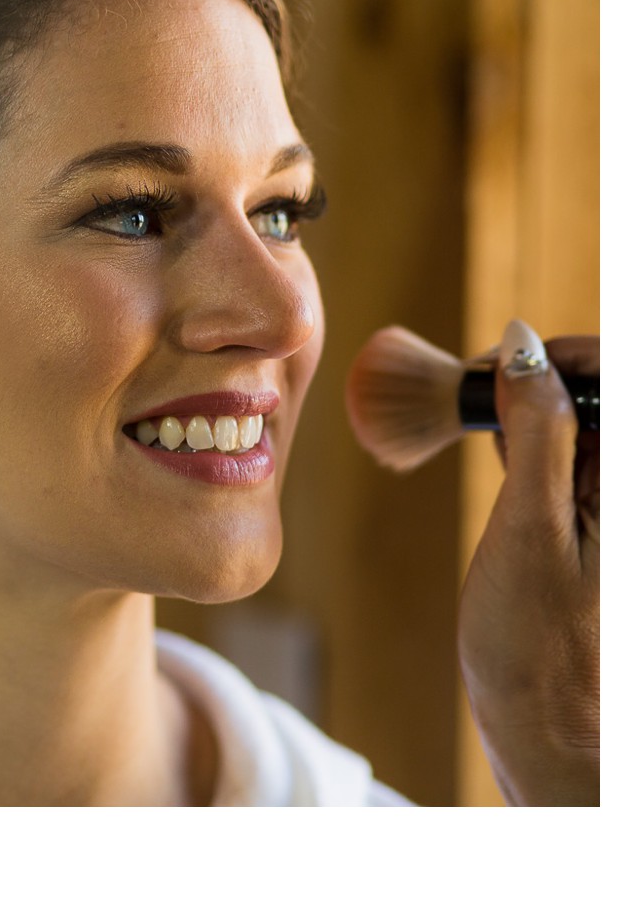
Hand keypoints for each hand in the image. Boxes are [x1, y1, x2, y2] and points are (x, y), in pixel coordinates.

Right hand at [457, 320, 597, 804]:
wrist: (552, 736)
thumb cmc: (540, 649)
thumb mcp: (527, 528)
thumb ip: (533, 432)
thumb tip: (522, 347)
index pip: (616, 377)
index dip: (566, 353)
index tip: (505, 359)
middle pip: (599, 399)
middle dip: (541, 377)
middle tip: (476, 392)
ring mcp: (615, 514)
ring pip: (583, 427)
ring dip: (532, 409)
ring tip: (477, 425)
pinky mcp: (602, 529)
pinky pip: (574, 461)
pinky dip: (533, 445)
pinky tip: (498, 460)